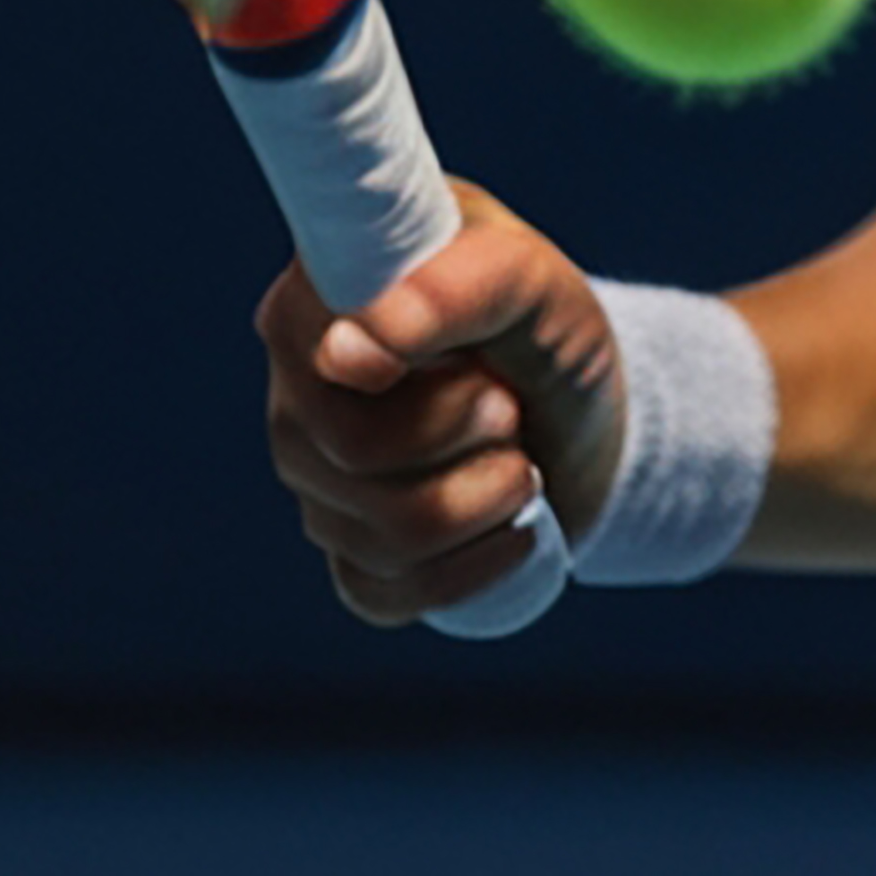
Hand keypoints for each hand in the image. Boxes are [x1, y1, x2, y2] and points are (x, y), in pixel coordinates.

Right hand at [255, 182, 627, 626]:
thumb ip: (451, 288)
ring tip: (519, 459)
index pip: (326, 363)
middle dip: (476, 436)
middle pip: (357, 453)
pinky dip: (476, 567)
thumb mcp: (528, 281)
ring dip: (490, 499)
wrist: (581, 412)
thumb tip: (347, 352)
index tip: (486, 380)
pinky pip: (386, 594)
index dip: (414, 389)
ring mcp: (312, 484)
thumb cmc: (540, 327)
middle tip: (513, 407)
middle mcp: (295, 397)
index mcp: (313, 308)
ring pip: (386, 533)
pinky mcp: (346, 555)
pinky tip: (512, 530)